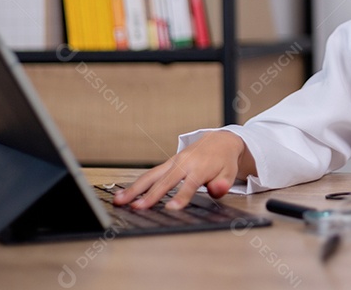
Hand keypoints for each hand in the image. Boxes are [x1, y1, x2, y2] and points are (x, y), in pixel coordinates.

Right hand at [112, 130, 250, 210]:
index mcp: (200, 167)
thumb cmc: (224, 161)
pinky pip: (149, 174)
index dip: (181, 197)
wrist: (219, 141)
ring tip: (120, 200)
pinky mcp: (167, 164)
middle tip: (138, 208)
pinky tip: (123, 193)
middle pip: (165, 181)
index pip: (190, 184)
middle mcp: (184, 163)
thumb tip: (217, 190)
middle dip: (150, 195)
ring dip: (135, 189)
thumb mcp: (230, 173)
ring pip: (151, 176)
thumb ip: (223, 183)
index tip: (171, 208)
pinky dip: (136, 184)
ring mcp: (173, 162)